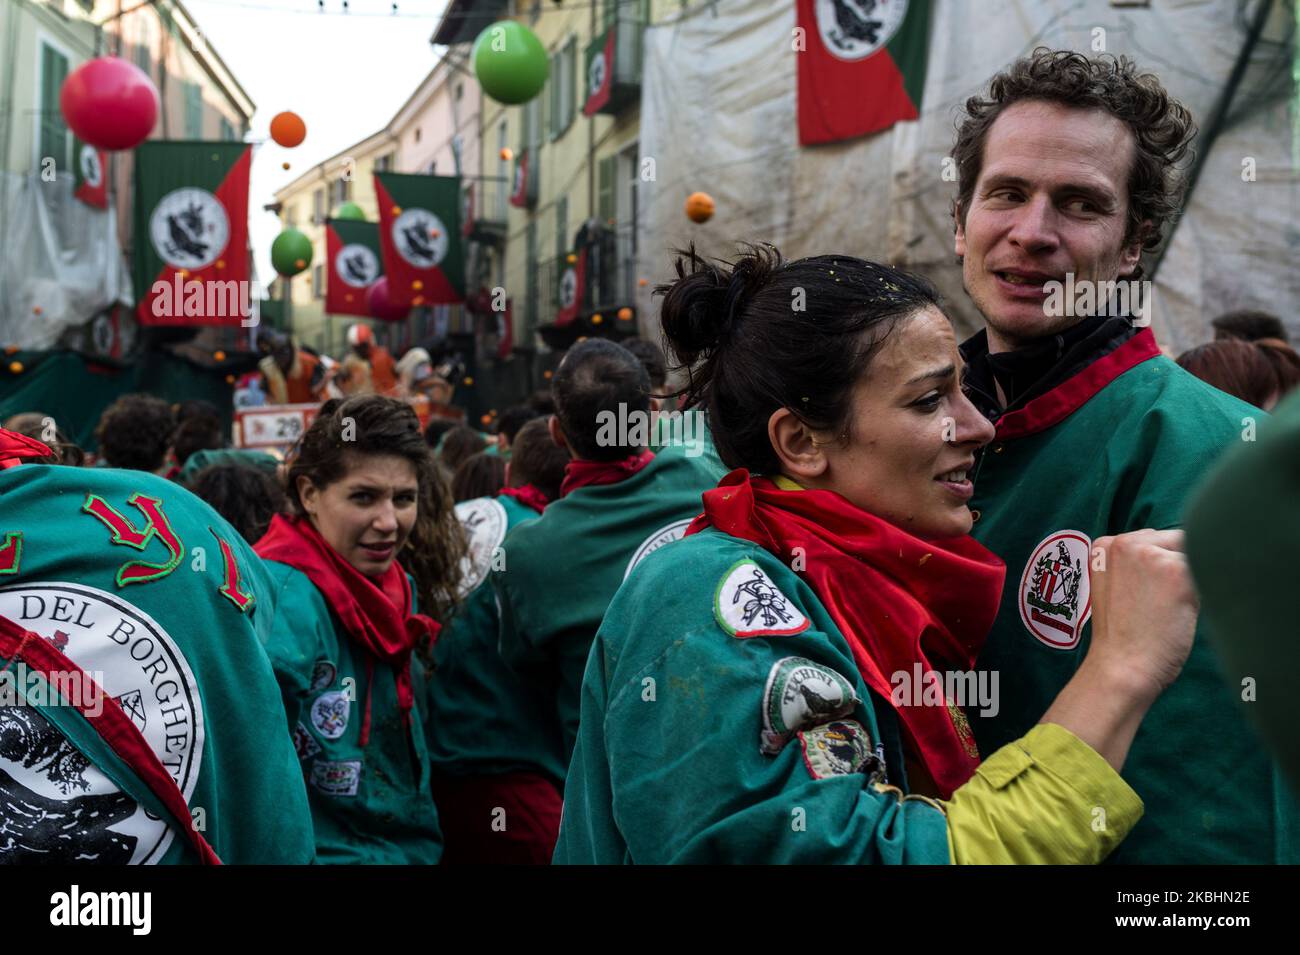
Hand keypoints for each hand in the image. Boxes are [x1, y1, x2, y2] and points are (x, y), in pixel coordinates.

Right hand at [1088, 529, 1198, 702]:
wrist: (1121, 667)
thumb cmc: (1124, 636)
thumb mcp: (1116, 587)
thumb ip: (1137, 564)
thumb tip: (1183, 547)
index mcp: (1105, 545)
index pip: (1153, 541)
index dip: (1161, 570)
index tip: (1148, 597)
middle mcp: (1124, 542)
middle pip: (1175, 541)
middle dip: (1178, 570)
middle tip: (1156, 606)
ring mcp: (1149, 554)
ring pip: (1194, 555)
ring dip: (1191, 581)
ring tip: (1165, 610)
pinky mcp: (1175, 570)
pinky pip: (1207, 573)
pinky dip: (1202, 596)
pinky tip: (1179, 614)